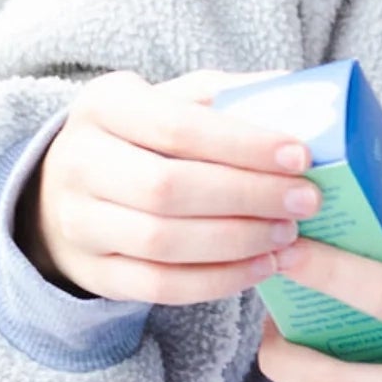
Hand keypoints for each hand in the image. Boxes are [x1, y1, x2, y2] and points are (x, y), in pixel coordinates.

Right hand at [20, 70, 317, 303]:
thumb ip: (230, 96)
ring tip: (288, 234)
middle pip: (168, 188)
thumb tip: (304, 97)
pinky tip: (262, 267)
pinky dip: (219, 280)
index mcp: (104, 107)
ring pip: (162, 241)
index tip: (301, 157)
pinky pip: (160, 286)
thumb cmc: (147, 137)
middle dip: (248, 196)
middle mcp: (79, 163)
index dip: (243, 145)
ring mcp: (79, 223)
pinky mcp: (93, 272)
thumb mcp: (175, 100)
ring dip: (238, 241)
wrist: (76, 187)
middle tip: (305, 201)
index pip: (177, 127)